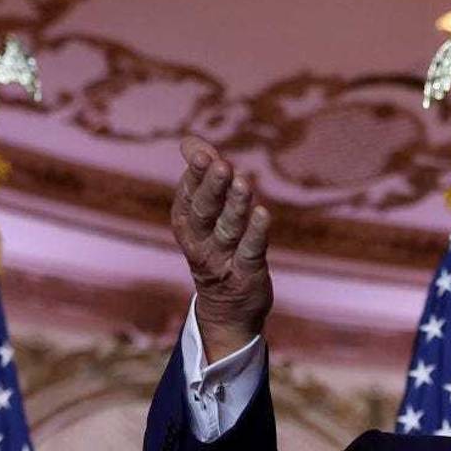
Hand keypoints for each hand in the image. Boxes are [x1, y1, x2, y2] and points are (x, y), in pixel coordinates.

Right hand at [171, 135, 272, 361]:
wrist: (226, 310)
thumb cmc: (216, 251)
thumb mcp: (204, 216)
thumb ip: (201, 178)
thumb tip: (189, 141)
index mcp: (187, 226)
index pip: (188, 197)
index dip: (195, 176)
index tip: (202, 153)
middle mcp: (200, 243)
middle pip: (204, 212)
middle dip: (211, 188)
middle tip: (219, 163)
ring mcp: (223, 260)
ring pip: (228, 230)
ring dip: (235, 206)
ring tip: (242, 182)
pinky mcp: (247, 274)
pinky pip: (251, 251)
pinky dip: (257, 233)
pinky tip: (264, 213)